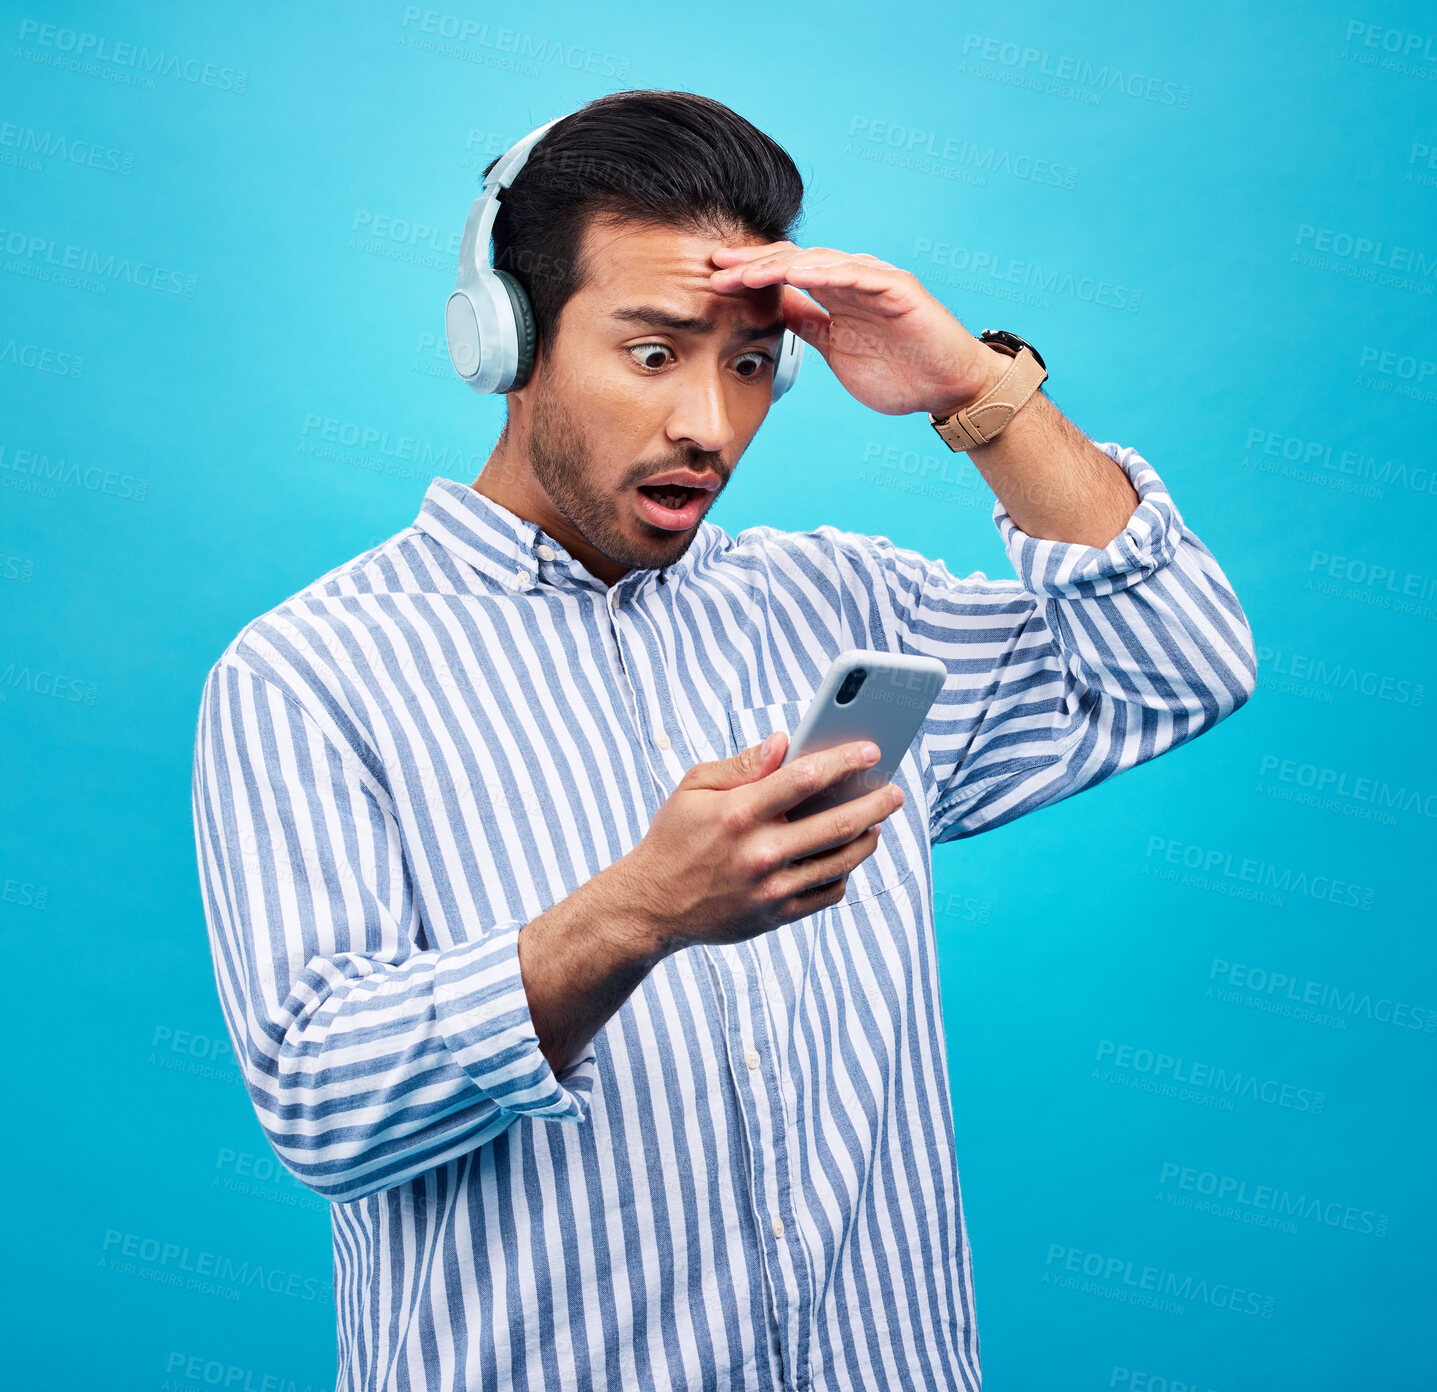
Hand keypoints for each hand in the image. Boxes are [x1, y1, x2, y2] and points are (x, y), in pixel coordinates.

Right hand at [611, 732, 905, 953]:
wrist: (652, 905)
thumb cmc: (675, 836)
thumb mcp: (693, 787)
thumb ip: (741, 764)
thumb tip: (784, 741)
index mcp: (739, 812)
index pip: (805, 778)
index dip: (844, 761)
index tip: (871, 750)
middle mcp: (759, 851)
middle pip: (837, 822)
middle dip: (875, 802)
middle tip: (895, 791)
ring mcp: (771, 888)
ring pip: (841, 860)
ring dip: (868, 838)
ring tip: (878, 822)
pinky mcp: (776, 916)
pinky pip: (828, 892)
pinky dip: (844, 872)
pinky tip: (846, 855)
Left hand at [710, 241, 1003, 416]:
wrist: (947, 389)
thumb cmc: (898, 372)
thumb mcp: (835, 348)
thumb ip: (806, 323)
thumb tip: (770, 306)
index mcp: (834, 295)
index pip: (784, 276)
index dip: (749, 276)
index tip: (712, 281)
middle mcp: (851, 280)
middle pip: (794, 261)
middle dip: (753, 264)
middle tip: (714, 267)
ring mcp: (874, 282)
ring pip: (819, 262)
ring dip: (779, 266)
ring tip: (744, 273)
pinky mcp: (898, 289)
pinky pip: (858, 275)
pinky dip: (827, 271)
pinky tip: (797, 273)